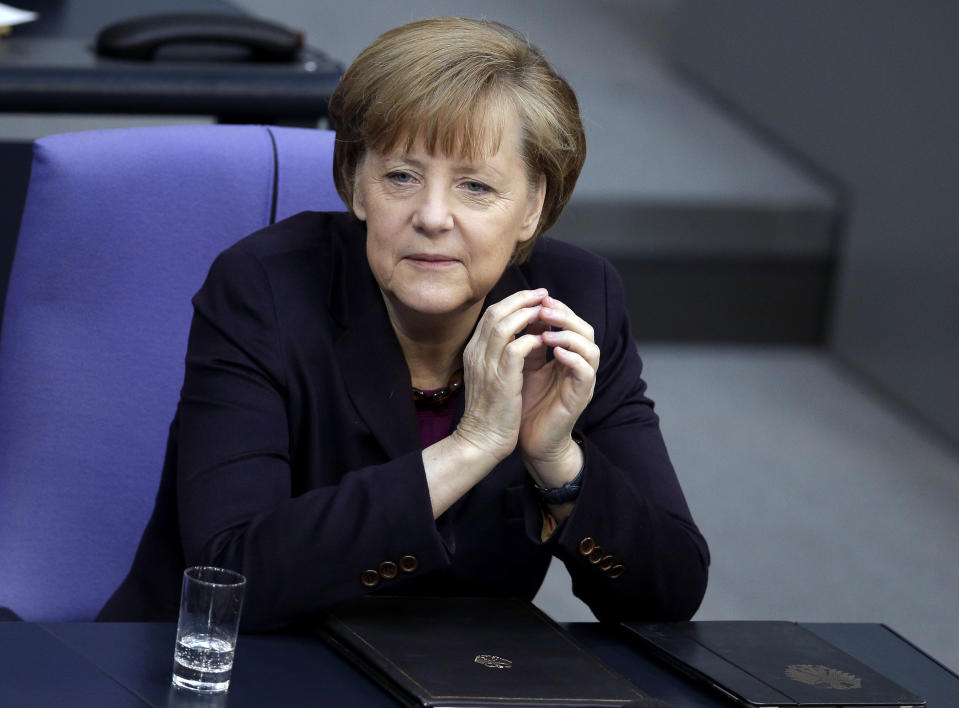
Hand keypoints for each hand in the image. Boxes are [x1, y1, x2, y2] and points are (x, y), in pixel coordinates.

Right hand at [452, 289, 548, 463]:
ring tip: (547, 311)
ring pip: (503, 324)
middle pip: (496, 312)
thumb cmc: (491, 410)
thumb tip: (524, 332)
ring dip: (527, 314)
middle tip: (544, 294)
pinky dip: (531, 339)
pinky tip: (544, 340)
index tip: (534, 297)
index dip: (514, 301)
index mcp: (473, 351)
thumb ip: (501, 353)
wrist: (482, 440)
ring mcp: (486, 365)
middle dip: (522, 299)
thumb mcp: (491, 375)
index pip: (491, 314)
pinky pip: (516, 348)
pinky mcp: (500, 379)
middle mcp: (476, 353)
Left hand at [518, 295, 598, 486]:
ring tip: (546, 331)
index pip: (570, 322)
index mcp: (566, 355)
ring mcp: (582, 381)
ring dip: (569, 335)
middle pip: (585, 329)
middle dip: (565, 315)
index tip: (536, 298)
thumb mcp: (522, 365)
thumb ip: (526, 342)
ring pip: (591, 348)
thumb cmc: (524, 403)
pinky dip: (573, 358)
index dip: (557, 308)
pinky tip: (554, 353)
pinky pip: (586, 372)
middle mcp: (578, 365)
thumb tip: (520, 312)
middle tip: (543, 308)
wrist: (526, 440)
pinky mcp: (581, 397)